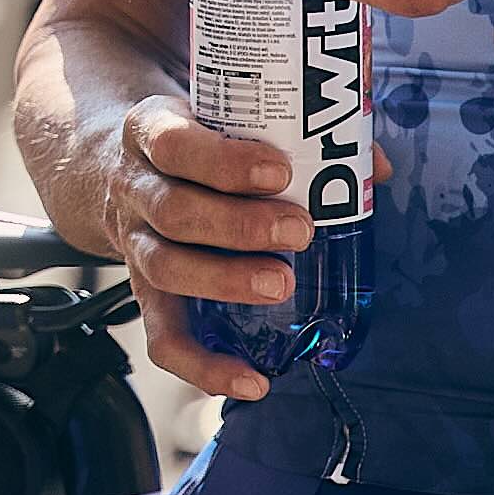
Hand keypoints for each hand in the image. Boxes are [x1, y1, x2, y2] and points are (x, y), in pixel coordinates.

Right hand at [101, 95, 312, 404]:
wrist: (120, 165)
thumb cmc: (192, 140)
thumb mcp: (221, 114)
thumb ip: (293, 129)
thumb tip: (374, 167)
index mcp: (151, 131)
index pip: (173, 144)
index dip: (224, 161)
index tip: (279, 171)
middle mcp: (134, 189)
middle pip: (172, 210)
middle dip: (239, 225)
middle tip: (300, 230)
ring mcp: (135, 244)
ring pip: (165, 269)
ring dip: (225, 281)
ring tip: (281, 285)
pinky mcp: (144, 294)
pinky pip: (163, 338)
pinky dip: (203, 366)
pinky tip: (251, 380)